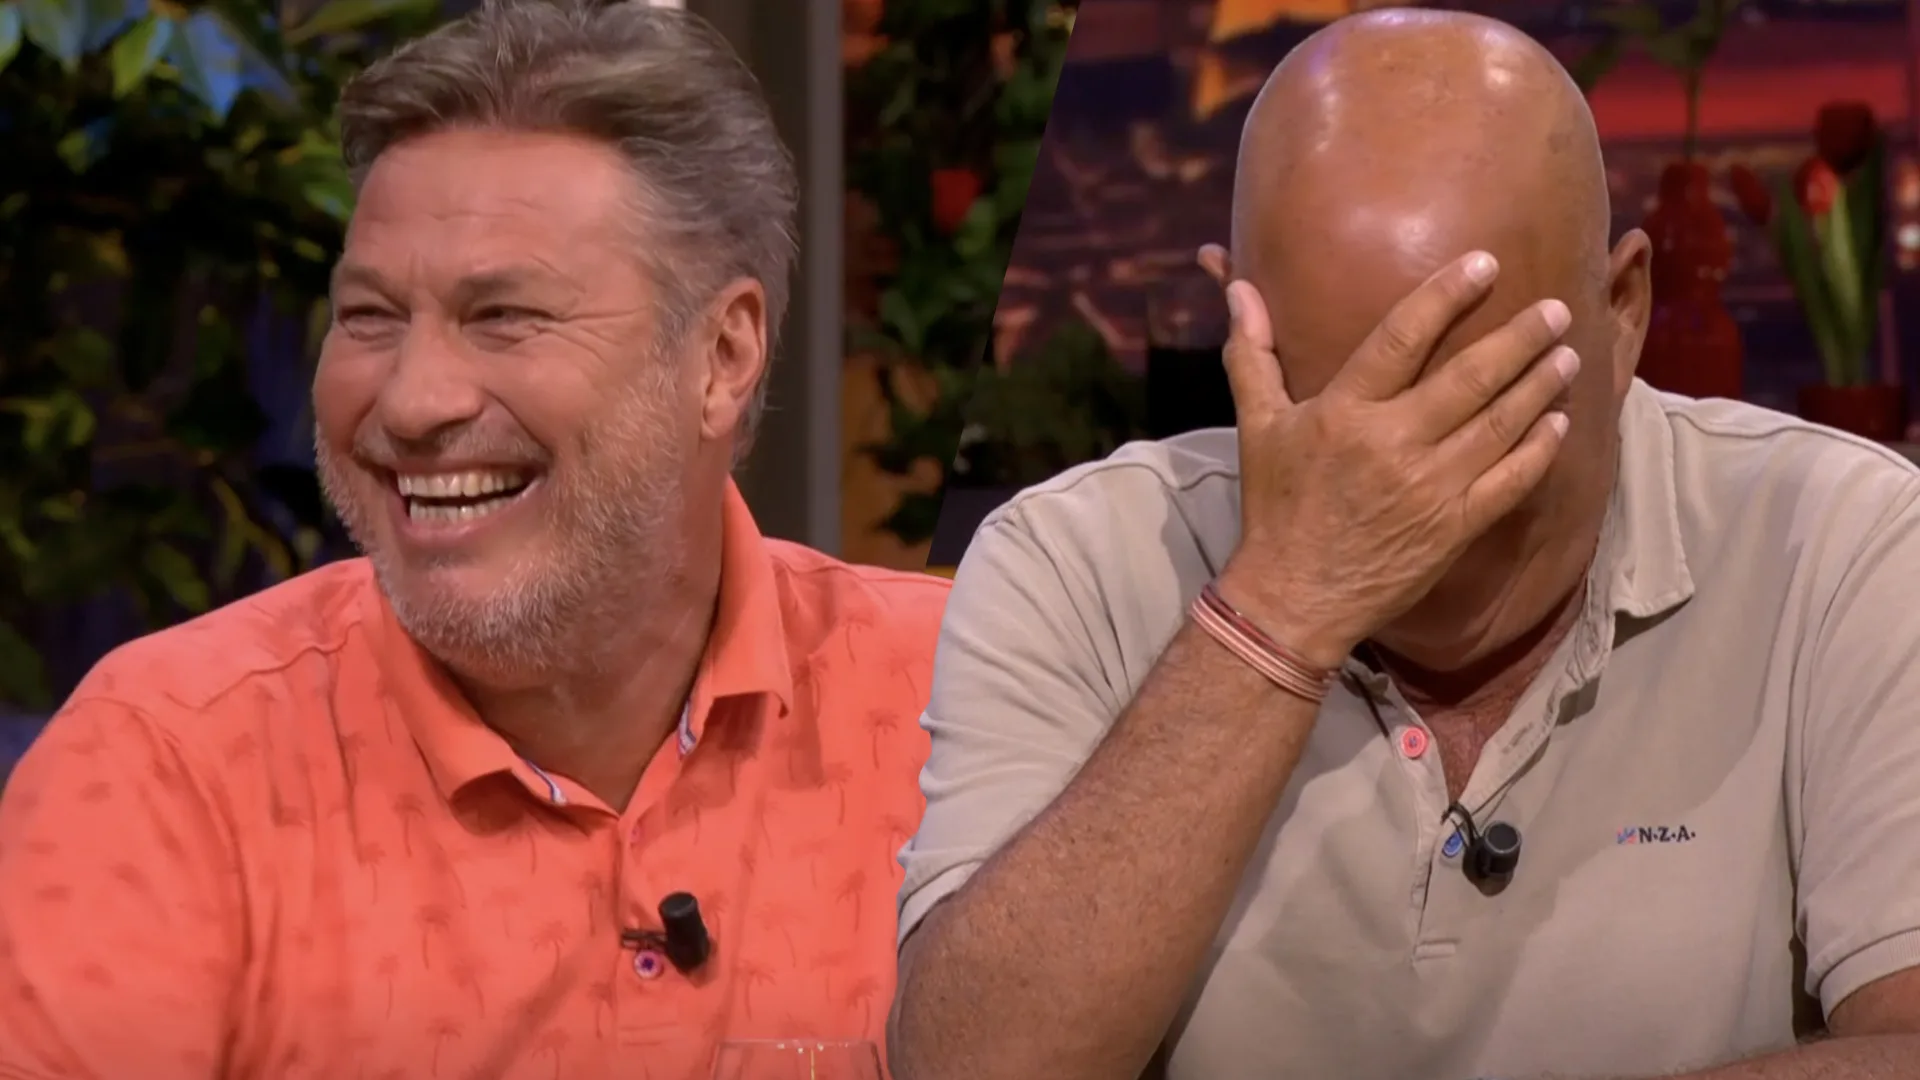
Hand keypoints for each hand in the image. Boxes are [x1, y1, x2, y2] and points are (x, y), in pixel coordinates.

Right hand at [1197, 244, 1577, 668]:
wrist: (1294, 598)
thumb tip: (1238, 288)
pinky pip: (1511, 480)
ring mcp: (1432, 487)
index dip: (1446, 295)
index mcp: (1345, 411)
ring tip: (1568, 353)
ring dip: (1540, 384)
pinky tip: (1560, 421)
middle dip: (1520, 338)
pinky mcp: (1455, 526)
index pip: (1403, 337)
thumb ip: (1251, 352)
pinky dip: (1540, 449)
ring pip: (1501, 423)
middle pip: (1471, 376)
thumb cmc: (1276, 507)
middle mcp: (1394, 443)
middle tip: (1556, 308)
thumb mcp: (1256, 425)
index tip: (1486, 263)